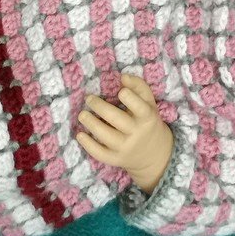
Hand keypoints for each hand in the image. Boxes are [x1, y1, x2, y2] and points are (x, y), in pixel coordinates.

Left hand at [76, 74, 173, 193]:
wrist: (154, 154)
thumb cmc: (148, 121)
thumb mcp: (149, 103)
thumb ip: (139, 86)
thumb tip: (123, 76)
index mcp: (147, 118)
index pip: (140, 108)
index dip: (130, 98)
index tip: (120, 91)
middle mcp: (137, 134)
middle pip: (117, 119)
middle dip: (100, 107)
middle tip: (89, 98)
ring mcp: (126, 148)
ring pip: (106, 136)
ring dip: (91, 123)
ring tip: (82, 114)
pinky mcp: (116, 159)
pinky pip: (100, 153)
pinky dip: (88, 145)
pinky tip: (80, 134)